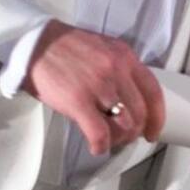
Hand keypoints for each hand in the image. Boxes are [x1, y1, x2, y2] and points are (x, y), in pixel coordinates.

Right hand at [21, 20, 165, 155]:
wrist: (33, 43)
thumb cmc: (64, 49)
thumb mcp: (102, 49)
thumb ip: (119, 71)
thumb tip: (128, 100)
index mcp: (124, 56)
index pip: (153, 92)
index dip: (157, 118)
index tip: (152, 131)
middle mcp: (116, 70)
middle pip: (140, 114)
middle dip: (133, 133)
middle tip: (121, 138)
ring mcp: (98, 85)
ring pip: (124, 126)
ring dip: (117, 140)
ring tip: (106, 140)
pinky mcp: (78, 100)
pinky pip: (100, 134)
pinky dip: (100, 146)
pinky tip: (95, 146)